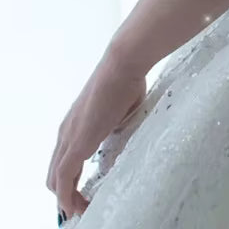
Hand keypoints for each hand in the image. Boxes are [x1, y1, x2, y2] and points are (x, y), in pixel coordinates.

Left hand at [46, 50, 146, 219]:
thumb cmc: (126, 81)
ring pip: (55, 178)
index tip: (83, 195)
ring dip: (67, 199)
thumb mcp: (120, 112)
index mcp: (77, 124)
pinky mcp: (77, 143)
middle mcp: (66, 132)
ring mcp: (69, 137)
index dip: (71, 181)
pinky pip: (63, 178)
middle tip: (84, 206)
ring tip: (82, 210)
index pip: (65, 160)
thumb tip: (118, 137)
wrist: (123, 64)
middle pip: (55, 173)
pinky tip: (77, 206)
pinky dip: (67, 197)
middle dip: (66, 195)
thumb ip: (114, 128)